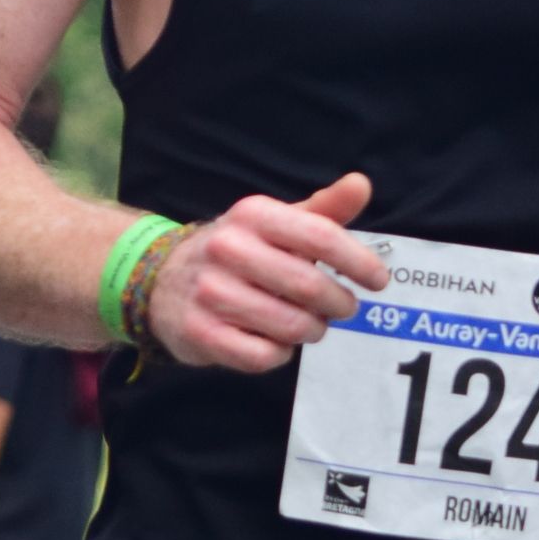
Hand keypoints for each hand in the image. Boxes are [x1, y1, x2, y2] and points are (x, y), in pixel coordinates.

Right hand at [145, 173, 388, 373]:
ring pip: (290, 326)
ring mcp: (210, 291)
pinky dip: (279, 353)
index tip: (378, 281)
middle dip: (339, 304)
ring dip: (311, 331)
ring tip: (306, 324)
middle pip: (310, 286)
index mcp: (252, 215)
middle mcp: (227, 248)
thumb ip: (322, 210)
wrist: (160, 280)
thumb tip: (362, 184)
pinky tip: (272, 340)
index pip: (320, 237)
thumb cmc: (236, 251)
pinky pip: (263, 356)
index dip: (358, 262)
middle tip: (341, 308)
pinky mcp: (200, 332)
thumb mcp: (274, 223)